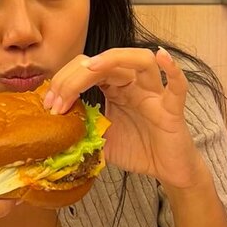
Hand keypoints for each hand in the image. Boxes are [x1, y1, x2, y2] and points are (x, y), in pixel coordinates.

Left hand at [43, 47, 207, 189]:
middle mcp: (134, 84)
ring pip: (141, 61)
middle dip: (78, 75)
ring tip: (91, 67)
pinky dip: (172, 70)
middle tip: (57, 98)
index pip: (89, 69)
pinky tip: (162, 57)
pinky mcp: (173, 109)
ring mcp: (155, 93)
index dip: (66, 80)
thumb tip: (53, 126)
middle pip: (108, 62)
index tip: (49, 103)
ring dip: (115, 59)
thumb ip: (82, 128)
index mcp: (116, 87)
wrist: (167, 170)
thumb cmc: (138, 149)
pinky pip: (177, 86)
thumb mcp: (100, 139)